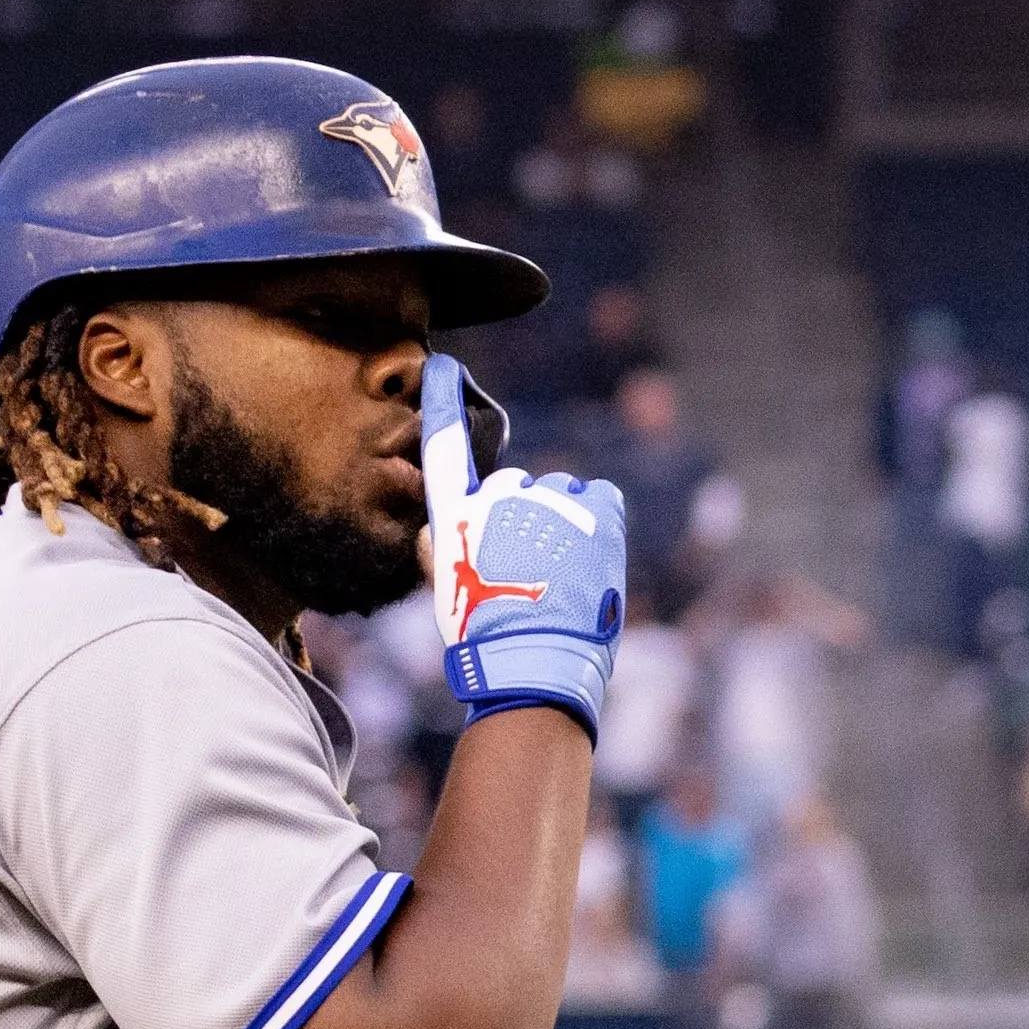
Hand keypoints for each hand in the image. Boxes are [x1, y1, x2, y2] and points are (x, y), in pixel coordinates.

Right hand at [419, 353, 625, 738]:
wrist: (537, 663)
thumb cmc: (483, 637)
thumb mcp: (444, 594)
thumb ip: (437, 552)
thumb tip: (430, 531)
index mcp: (457, 517)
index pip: (446, 448)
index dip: (444, 401)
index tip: (445, 366)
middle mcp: (501, 498)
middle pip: (513, 489)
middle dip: (519, 518)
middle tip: (526, 570)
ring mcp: (552, 502)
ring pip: (558, 497)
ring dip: (559, 524)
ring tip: (561, 575)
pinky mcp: (597, 512)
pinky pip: (598, 500)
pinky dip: (596, 522)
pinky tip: (589, 559)